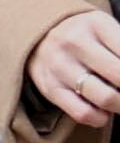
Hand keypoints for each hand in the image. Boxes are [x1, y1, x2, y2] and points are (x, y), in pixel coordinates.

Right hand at [26, 11, 119, 128]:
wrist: (35, 34)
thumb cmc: (83, 34)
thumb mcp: (106, 27)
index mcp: (96, 24)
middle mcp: (75, 42)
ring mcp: (60, 66)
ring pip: (106, 98)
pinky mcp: (49, 87)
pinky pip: (83, 114)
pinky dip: (101, 118)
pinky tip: (104, 111)